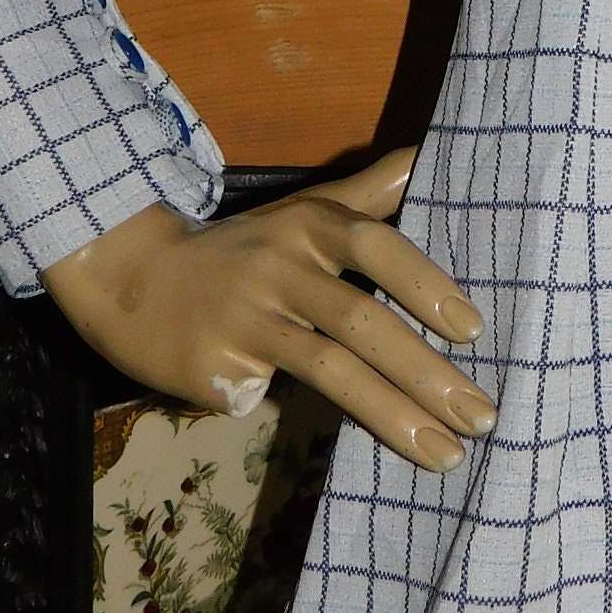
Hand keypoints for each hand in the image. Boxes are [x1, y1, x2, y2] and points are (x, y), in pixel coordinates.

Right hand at [42, 147, 491, 469]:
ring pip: (328, 372)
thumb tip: (427, 155)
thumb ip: (366, 195)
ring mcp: (242, 320)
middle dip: (427, 375)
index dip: (425, 284)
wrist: (129, 275)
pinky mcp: (211, 368)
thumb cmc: (240, 248)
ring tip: (445, 457)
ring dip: (394, 418)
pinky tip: (289, 419)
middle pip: (361, 323)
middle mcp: (279, 267)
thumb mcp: (299, 213)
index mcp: (306, 226)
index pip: (375, 246)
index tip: (473, 330)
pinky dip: (291, 411)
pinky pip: (269, 401)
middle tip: (482, 417)